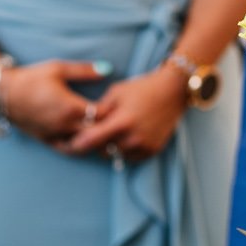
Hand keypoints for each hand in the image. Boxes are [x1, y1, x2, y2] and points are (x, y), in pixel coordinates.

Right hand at [0, 60, 111, 144]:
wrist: (4, 93)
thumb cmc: (32, 78)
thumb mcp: (59, 69)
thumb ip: (85, 70)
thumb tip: (108, 68)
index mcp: (70, 107)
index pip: (103, 115)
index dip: (113, 109)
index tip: (117, 101)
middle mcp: (64, 125)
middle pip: (96, 133)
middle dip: (108, 126)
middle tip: (114, 116)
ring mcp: (55, 135)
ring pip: (83, 145)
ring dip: (94, 139)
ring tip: (102, 128)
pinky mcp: (46, 140)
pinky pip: (67, 149)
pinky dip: (79, 146)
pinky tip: (85, 138)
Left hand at [64, 66, 187, 161]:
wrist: (173, 90)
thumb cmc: (142, 88)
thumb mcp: (116, 92)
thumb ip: (98, 110)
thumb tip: (84, 123)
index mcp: (122, 122)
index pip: (91, 141)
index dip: (78, 143)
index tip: (72, 142)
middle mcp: (133, 138)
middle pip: (102, 151)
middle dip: (97, 143)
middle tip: (97, 132)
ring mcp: (144, 146)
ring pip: (116, 155)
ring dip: (111, 147)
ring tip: (115, 132)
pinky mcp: (153, 150)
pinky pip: (131, 157)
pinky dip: (126, 150)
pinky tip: (129, 135)